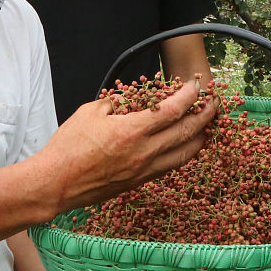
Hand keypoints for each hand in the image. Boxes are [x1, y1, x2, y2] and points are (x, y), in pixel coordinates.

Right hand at [38, 79, 215, 211]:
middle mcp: (144, 152)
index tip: (197, 86)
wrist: (56, 184)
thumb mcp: (90, 112)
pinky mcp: (139, 182)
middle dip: (206, 115)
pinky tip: (186, 145)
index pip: (174, 110)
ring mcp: (144, 170)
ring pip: (185, 154)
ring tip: (208, 124)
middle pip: (188, 132)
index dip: (191, 96)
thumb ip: (115, 102)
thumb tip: (130, 97)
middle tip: (215, 103)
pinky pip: (171, 166)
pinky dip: (184, 153)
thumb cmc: (68, 146)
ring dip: (200, 137)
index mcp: (133, 131)